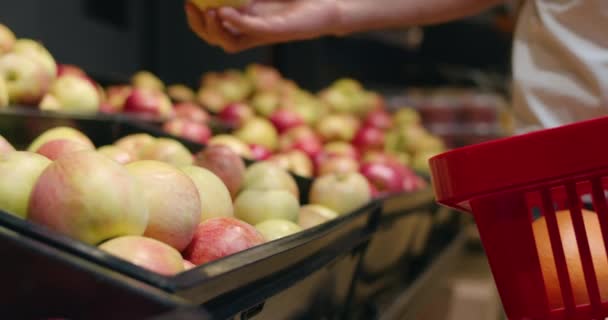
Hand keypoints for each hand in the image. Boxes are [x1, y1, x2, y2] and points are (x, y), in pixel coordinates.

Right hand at [185, 0, 341, 52]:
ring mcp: (263, 33)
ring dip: (215, 30)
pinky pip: (252, 31)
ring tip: (209, 11)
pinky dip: (237, 23)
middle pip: (216, 39)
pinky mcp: (277, 31)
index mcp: (244, 20)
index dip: (196, 18)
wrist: (324, 3)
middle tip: (190, 6)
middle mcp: (251, 31)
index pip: (213, 27)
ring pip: (230, 43)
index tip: (187, 2)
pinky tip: (225, 12)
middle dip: (198, 26)